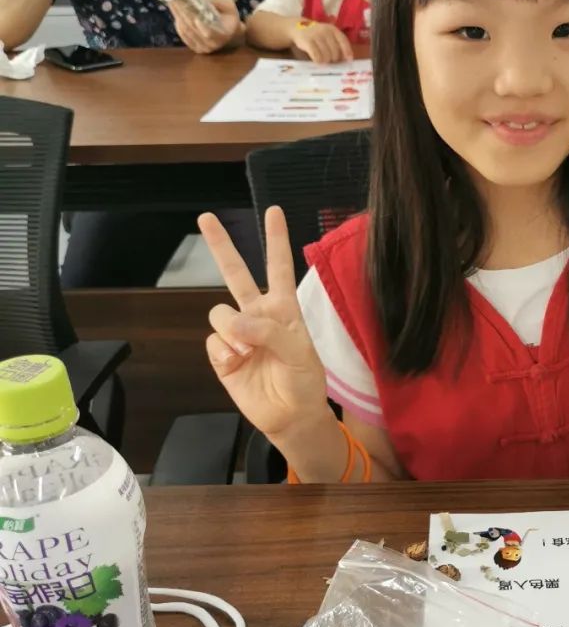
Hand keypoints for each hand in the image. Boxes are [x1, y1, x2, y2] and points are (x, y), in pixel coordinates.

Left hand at [169, 0, 241, 53]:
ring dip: (177, 15)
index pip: (209, 33)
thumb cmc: (229, 16)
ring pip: (186, 31)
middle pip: (193, 29)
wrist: (230, 30)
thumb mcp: (228, 5)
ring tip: (172, 2)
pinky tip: (176, 13)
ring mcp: (204, 48)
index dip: (200, 26)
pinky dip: (178, 23)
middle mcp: (213, 44)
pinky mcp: (196, 48)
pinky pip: (183, 35)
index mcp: (224, 34)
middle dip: (182, 12)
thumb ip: (215, 1)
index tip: (193, 15)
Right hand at [198, 205, 328, 441]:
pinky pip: (213, 341)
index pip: (279, 267)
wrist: (291, 416)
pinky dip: (224, 352)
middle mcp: (257, 314)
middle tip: (205, 217)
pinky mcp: (221, 354)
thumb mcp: (299, 352)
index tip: (274, 211)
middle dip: (220, 245)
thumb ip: (269, 331)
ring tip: (249, 352)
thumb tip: (233, 322)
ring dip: (232, 330)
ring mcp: (237, 334)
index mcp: (283, 308)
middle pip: (236, 273)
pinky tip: (237, 363)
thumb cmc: (303, 381)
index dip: (276, 239)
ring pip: (219, 312)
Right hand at [293, 19, 352, 63]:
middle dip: (334, 59)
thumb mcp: (328, 35)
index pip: (343, 41)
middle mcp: (326, 31)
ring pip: (326, 56)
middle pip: (335, 52)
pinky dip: (318, 61)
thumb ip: (337, 43)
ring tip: (323, 60)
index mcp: (333, 29)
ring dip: (325, 61)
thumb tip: (346, 59)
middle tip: (330, 60)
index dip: (347, 51)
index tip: (348, 60)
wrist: (298, 27)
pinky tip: (317, 61)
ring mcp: (316, 36)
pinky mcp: (307, 41)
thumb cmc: (317, 35)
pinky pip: (316, 56)